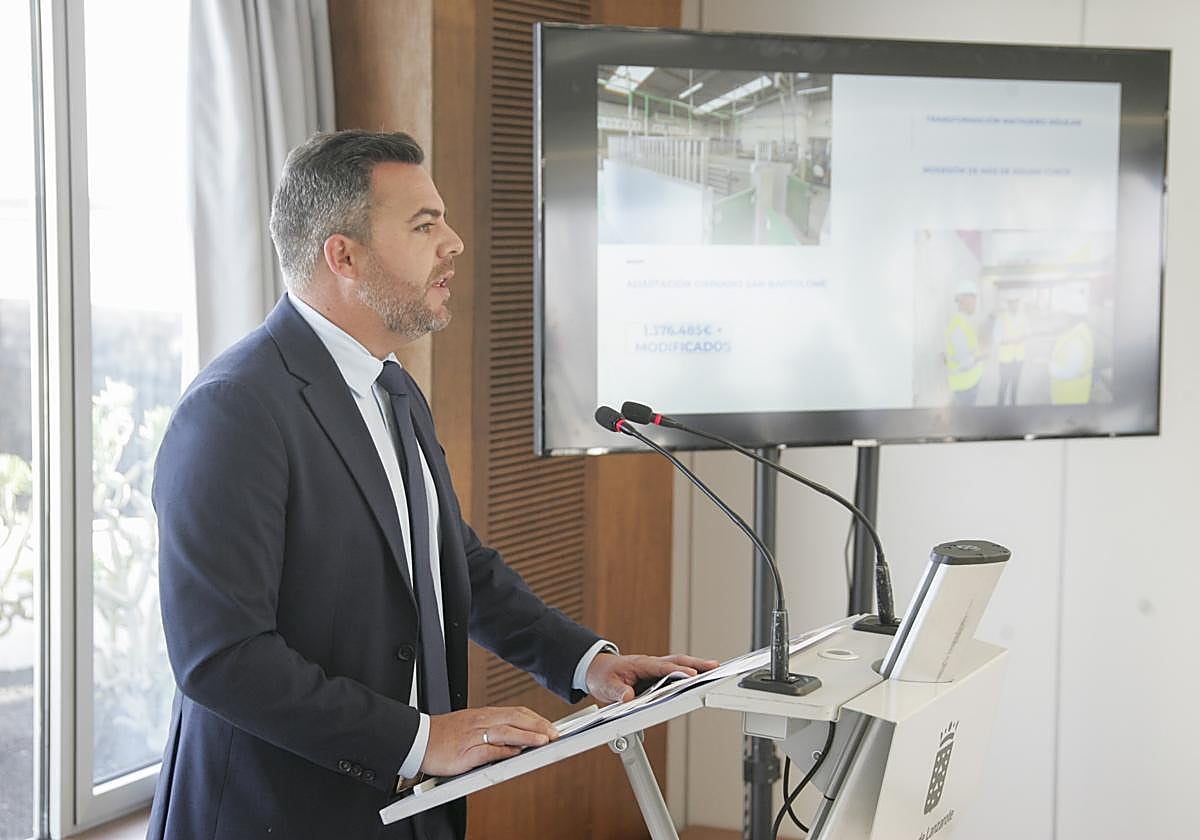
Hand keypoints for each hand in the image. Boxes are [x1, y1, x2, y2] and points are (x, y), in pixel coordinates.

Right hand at [420, 706, 558, 776]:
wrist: (418, 739)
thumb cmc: (444, 735)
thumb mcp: (472, 727)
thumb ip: (494, 732)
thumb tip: (516, 742)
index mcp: (484, 715)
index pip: (516, 712)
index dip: (536, 719)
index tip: (550, 726)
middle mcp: (482, 721)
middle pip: (515, 718)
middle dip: (538, 726)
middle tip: (554, 733)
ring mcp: (474, 735)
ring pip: (506, 731)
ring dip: (527, 736)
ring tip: (543, 741)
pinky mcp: (465, 751)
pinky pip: (488, 749)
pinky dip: (504, 751)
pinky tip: (516, 754)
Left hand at [585, 653, 719, 703]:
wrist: (597, 669)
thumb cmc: (602, 675)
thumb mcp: (605, 686)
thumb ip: (617, 691)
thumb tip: (629, 697)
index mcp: (639, 664)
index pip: (662, 667)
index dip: (677, 671)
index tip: (691, 676)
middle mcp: (650, 664)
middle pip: (676, 661)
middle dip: (695, 664)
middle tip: (714, 666)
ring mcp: (654, 669)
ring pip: (678, 665)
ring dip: (695, 666)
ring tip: (713, 669)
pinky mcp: (656, 675)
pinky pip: (674, 672)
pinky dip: (688, 672)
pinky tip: (700, 677)